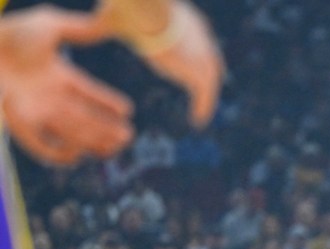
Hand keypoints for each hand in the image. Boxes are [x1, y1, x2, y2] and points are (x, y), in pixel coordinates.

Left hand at [0, 6, 133, 164]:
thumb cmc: (9, 34)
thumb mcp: (47, 25)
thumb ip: (77, 28)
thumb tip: (105, 27)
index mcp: (55, 73)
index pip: (87, 91)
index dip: (107, 102)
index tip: (128, 111)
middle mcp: (47, 95)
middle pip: (83, 117)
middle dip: (107, 128)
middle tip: (128, 137)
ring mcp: (34, 110)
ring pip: (69, 132)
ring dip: (93, 142)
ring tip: (113, 148)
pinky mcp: (17, 122)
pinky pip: (39, 145)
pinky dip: (57, 153)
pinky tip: (76, 157)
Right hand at [95, 0, 222, 126]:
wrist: (145, 10)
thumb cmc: (125, 7)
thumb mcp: (113, 14)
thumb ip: (103, 22)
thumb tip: (87, 18)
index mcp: (183, 17)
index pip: (191, 38)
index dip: (189, 53)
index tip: (183, 64)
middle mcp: (199, 33)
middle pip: (207, 59)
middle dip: (202, 73)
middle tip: (199, 90)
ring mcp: (204, 54)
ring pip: (208, 78)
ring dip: (205, 94)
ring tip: (200, 110)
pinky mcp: (202, 73)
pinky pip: (206, 96)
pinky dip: (203, 108)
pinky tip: (198, 121)